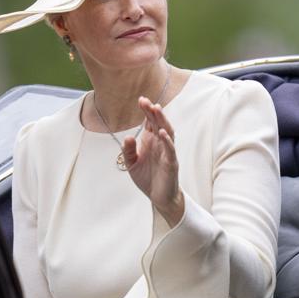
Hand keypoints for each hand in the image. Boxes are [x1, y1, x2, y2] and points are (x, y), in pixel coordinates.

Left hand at [122, 96, 183, 225]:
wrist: (158, 197)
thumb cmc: (147, 178)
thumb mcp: (131, 163)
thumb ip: (128, 150)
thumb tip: (127, 137)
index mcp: (151, 141)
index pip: (150, 122)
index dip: (147, 111)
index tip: (141, 100)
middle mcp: (160, 144)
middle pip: (159, 123)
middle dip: (153, 112)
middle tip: (146, 101)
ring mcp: (167, 152)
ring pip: (167, 132)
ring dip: (162, 121)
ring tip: (156, 110)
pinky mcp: (171, 163)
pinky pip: (170, 150)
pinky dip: (167, 141)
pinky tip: (162, 133)